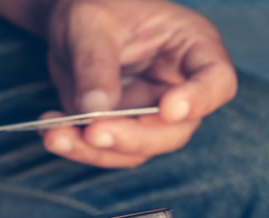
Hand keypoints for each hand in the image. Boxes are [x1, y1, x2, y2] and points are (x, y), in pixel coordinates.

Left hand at [41, 0, 236, 167]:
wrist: (70, 19)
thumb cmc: (94, 6)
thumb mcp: (90, 23)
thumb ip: (95, 64)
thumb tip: (95, 111)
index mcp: (192, 48)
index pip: (216, 81)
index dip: (199, 100)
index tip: (169, 108)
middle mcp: (177, 87)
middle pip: (174, 131)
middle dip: (133, 138)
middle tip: (93, 132)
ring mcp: (148, 113)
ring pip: (137, 150)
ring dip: (95, 151)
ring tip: (55, 136)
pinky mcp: (119, 128)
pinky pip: (105, 150)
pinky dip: (77, 147)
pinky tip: (51, 132)